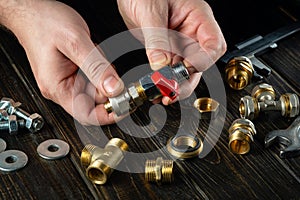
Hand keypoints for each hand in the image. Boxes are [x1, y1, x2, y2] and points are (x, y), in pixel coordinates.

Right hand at [2, 0, 123, 124]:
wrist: (33, 12)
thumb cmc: (44, 22)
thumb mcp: (75, 42)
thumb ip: (96, 67)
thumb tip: (114, 88)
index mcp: (58, 88)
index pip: (87, 115)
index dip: (109, 115)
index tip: (125, 105)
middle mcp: (61, 88)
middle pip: (94, 102)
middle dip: (109, 88)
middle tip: (115, 73)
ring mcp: (67, 81)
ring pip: (96, 88)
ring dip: (104, 74)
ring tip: (97, 54)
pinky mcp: (72, 73)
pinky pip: (93, 77)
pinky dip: (100, 68)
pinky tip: (94, 54)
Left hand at [117, 0, 225, 104]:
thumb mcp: (151, 10)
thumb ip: (157, 39)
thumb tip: (161, 65)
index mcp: (198, 17)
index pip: (213, 45)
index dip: (202, 61)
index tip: (184, 70)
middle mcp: (191, 32)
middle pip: (199, 64)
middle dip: (186, 81)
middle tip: (171, 91)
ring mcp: (178, 41)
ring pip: (183, 70)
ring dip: (173, 84)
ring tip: (161, 94)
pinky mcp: (165, 48)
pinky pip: (168, 68)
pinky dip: (162, 80)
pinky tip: (155, 88)